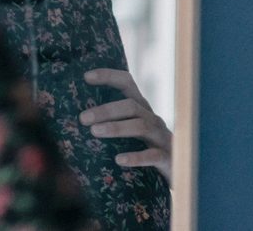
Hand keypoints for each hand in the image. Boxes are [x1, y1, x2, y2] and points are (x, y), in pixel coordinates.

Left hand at [79, 68, 171, 182]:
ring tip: (94, 132)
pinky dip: (136, 157)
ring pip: (141, 127)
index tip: (86, 77)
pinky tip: (119, 160)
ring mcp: (162, 138)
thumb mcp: (129, 133)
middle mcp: (153, 119)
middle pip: (131, 105)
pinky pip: (153, 155)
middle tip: (83, 118)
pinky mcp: (169, 158)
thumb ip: (111, 122)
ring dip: (116, 128)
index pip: (127, 83)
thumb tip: (75, 117)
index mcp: (141, 108)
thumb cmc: (145, 151)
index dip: (108, 76)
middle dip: (105, 110)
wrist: (178, 175)